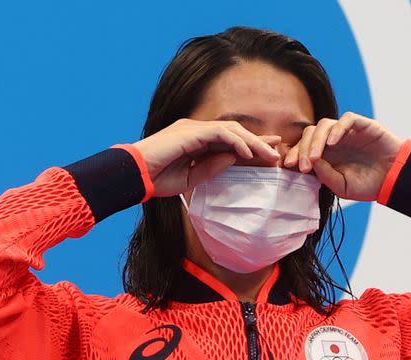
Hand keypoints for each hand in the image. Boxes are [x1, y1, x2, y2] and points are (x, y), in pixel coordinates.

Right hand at [132, 119, 281, 196]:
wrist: (133, 175)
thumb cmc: (156, 179)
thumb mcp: (189, 179)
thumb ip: (211, 168)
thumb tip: (234, 159)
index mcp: (196, 141)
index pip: (229, 141)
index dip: (250, 147)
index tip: (269, 155)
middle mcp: (196, 130)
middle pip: (235, 132)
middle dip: (258, 142)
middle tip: (277, 154)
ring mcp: (193, 129)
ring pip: (231, 130)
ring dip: (252, 142)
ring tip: (268, 155)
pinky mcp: (190, 132)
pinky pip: (220, 133)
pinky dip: (236, 141)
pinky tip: (249, 152)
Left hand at [284, 112, 403, 200]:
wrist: (394, 180)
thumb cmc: (368, 185)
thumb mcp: (342, 186)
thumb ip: (325, 176)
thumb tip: (311, 162)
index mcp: (326, 154)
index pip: (304, 147)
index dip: (295, 154)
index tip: (289, 166)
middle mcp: (334, 140)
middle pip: (310, 133)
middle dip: (303, 149)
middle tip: (303, 166)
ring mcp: (347, 131)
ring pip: (324, 124)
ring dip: (317, 141)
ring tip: (317, 157)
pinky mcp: (363, 125)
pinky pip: (347, 119)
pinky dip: (338, 129)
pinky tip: (333, 143)